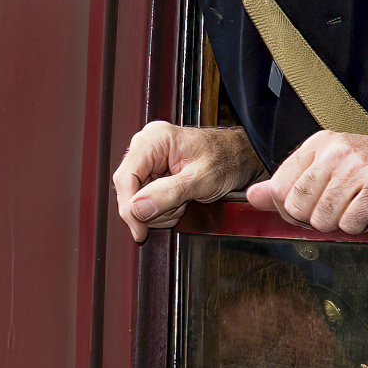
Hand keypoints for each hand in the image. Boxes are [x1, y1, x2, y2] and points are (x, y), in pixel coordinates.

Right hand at [111, 123, 263, 241]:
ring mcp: (149, 161)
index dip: (129, 207)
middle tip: (178, 206)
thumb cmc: (228, 158)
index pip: (125, 178)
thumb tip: (138, 208)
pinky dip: (163, 208)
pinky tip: (180, 201)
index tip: (139, 228)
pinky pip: (147, 200)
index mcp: (154, 139)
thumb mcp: (202, 179)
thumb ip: (169, 193)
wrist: (242, 157)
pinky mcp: (154, 174)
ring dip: (160, 210)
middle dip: (152, 208)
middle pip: (129, 191)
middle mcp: (146, 148)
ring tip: (183, 201)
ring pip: (137, 200)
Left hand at [244, 130, 367, 232]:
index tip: (299, 210)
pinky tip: (363, 209)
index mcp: (316, 144)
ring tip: (348, 206)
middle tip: (328, 209)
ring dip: (335, 222)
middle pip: (298, 208)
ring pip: (323, 220)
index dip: (285, 209)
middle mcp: (335, 152)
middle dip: (311, 218)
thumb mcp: (320, 164)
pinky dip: (355, 225)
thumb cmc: (361, 163)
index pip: (279, 189)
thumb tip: (253, 197)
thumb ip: (286, 181)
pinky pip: (349, 224)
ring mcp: (357, 168)